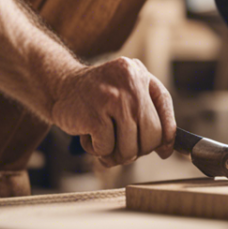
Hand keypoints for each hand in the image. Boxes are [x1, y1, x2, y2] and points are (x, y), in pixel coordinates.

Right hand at [50, 57, 175, 167]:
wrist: (60, 87)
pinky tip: (89, 135)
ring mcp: (113, 98)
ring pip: (130, 148)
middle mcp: (130, 82)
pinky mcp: (94, 116)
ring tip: (104, 140)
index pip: (165, 105)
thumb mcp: (126, 92)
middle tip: (123, 147)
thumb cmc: (98, 97)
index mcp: (140, 74)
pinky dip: (97, 150)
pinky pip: (107, 149)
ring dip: (116, 153)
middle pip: (152, 135)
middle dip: (138, 149)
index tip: (163, 151)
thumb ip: (148, 113)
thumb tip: (166, 149)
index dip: (167, 133)